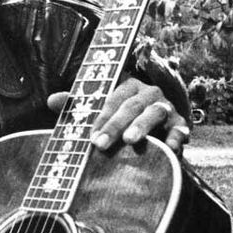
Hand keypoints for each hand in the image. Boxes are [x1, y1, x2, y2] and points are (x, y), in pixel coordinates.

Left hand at [47, 77, 189, 152]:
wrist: (151, 131)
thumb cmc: (118, 118)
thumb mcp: (98, 110)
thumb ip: (79, 105)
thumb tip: (51, 100)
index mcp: (127, 86)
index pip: (113, 98)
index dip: (101, 117)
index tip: (89, 136)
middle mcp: (148, 93)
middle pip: (131, 106)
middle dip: (115, 125)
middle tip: (101, 144)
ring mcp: (165, 107)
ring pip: (154, 112)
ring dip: (142, 126)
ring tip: (130, 141)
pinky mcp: (180, 123)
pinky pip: (180, 128)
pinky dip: (177, 136)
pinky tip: (170, 147)